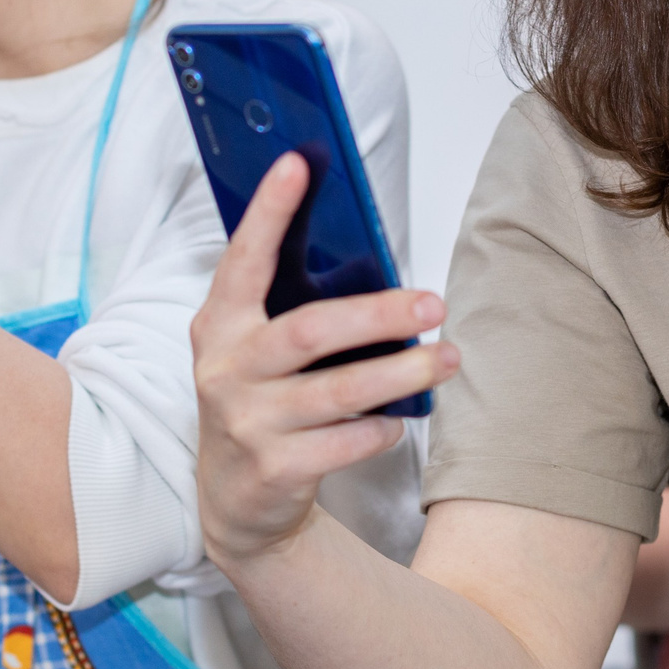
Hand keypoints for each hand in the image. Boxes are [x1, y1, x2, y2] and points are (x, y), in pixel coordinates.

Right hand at [191, 152, 457, 569]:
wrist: (236, 504)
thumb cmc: (261, 405)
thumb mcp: (255, 353)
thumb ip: (290, 312)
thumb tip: (373, 268)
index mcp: (221, 326)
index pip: (243, 259)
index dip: (269, 212)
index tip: (298, 165)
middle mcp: (227, 370)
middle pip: (309, 331)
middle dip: (377, 314)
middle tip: (433, 303)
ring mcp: (247, 422)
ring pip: (338, 390)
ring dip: (401, 372)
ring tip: (448, 358)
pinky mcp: (275, 469)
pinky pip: (346, 442)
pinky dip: (381, 427)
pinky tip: (400, 418)